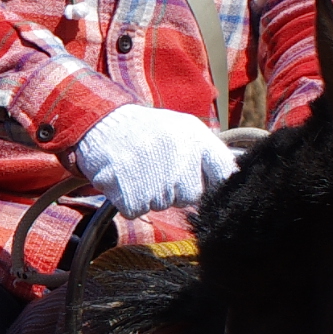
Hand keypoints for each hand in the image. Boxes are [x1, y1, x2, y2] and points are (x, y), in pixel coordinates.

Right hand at [70, 104, 236, 216]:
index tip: (202, 183)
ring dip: (150, 194)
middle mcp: (182, 158)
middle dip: (175, 189)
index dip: (215, 185)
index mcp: (197, 139)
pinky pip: (138, 210)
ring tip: (139, 169)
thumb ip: (209, 153)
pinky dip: (129, 200)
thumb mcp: (183, 128)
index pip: (224, 174)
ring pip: (163, 205)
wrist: (101, 123)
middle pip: (190, 197)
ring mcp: (157, 178)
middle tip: (157, 169)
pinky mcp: (133, 195)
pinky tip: (125, 178)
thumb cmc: (145, 129)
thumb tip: (231, 179)